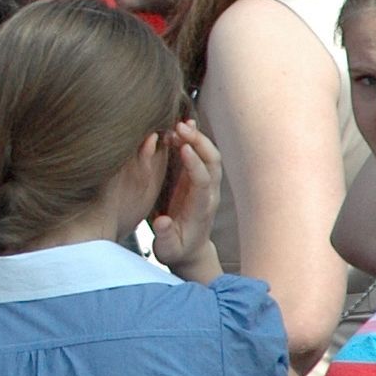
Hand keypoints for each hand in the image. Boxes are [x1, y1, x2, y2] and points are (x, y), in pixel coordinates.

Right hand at [150, 119, 221, 279]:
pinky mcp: (196, 180)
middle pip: (212, 162)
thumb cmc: (176, 250)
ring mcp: (205, 185)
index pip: (203, 181)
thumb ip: (165, 236)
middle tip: (180, 127)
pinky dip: (191, 140)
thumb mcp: (167, 250)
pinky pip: (199, 156)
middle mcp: (208, 194)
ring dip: (196, 138)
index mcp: (200, 209)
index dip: (195, 164)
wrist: (190, 251)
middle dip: (199, 142)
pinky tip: (179, 127)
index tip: (183, 148)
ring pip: (208, 155)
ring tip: (178, 124)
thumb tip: (163, 222)